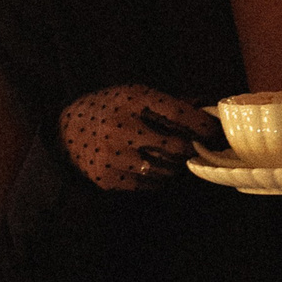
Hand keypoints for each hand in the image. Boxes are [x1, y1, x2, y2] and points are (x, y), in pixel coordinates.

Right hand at [58, 85, 223, 191]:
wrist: (66, 132)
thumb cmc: (109, 109)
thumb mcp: (134, 96)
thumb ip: (169, 103)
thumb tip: (207, 106)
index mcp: (131, 100)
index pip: (176, 113)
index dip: (200, 124)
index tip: (215, 132)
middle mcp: (122, 128)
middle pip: (176, 147)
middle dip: (190, 150)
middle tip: (195, 149)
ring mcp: (114, 156)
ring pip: (166, 170)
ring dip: (173, 165)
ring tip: (165, 156)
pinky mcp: (109, 178)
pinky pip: (149, 185)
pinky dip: (156, 178)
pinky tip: (147, 166)